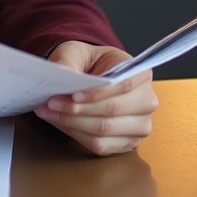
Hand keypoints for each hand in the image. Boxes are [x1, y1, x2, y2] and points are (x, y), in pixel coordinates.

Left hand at [32, 41, 157, 155]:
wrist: (92, 78)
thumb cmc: (89, 63)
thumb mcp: (77, 51)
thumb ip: (69, 58)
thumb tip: (63, 70)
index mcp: (141, 73)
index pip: (123, 85)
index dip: (97, 92)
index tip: (72, 94)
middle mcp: (146, 101)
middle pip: (113, 110)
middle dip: (78, 109)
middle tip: (51, 103)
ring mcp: (140, 126)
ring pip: (105, 130)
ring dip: (73, 123)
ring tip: (50, 112)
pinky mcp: (127, 144)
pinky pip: (100, 145)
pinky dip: (76, 135)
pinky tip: (59, 123)